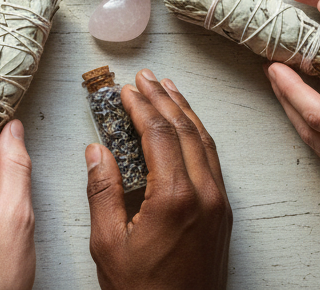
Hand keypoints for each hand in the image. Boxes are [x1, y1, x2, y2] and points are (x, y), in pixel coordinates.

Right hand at [86, 70, 230, 289]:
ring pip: (204, 142)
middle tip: (146, 77)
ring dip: (185, 112)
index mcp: (175, 198)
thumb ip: (103, 191)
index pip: (160, 135)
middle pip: (186, 130)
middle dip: (164, 99)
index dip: (143, 107)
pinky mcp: (223, 215)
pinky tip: (186, 129)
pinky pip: (212, 161)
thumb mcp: (108, 243)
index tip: (128, 89)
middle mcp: (205, 195)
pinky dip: (197, 136)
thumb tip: (96, 151)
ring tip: (168, 90)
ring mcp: (219, 205)